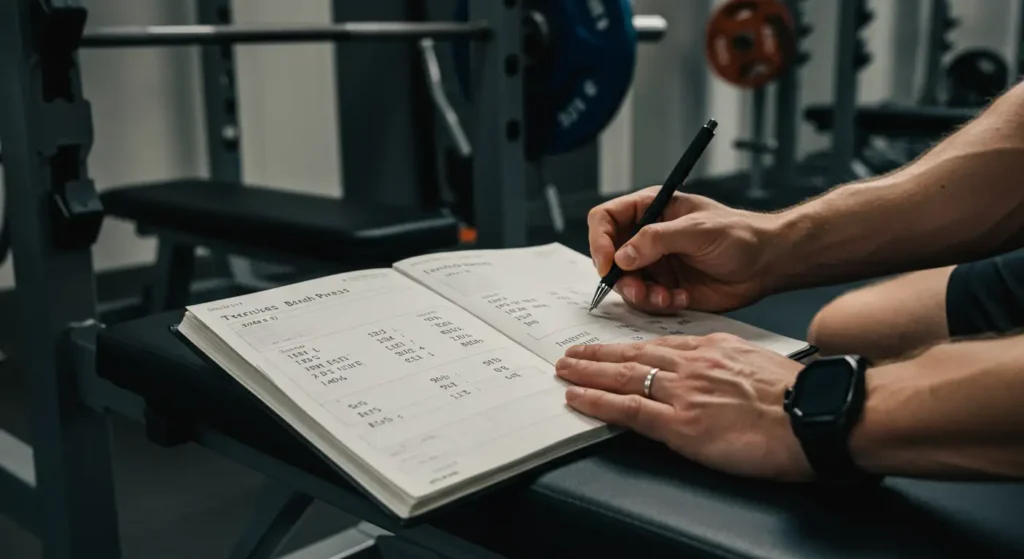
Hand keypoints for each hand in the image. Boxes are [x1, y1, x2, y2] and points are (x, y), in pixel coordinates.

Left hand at [555, 334, 812, 480]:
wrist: (818, 417)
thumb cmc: (801, 399)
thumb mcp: (761, 367)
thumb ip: (731, 366)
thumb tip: (717, 377)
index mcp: (715, 349)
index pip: (660, 345)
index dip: (630, 346)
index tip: (611, 347)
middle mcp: (694, 364)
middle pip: (634, 354)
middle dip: (598, 353)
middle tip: (571, 352)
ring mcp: (685, 392)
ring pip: (624, 375)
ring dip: (588, 371)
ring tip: (564, 370)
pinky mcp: (682, 423)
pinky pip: (629, 408)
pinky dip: (598, 400)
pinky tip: (577, 397)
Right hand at [588, 187, 782, 312]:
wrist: (767, 265)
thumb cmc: (740, 235)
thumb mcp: (697, 230)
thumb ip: (657, 240)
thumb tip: (622, 256)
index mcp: (650, 210)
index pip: (606, 219)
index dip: (599, 241)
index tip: (607, 264)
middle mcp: (647, 237)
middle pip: (609, 256)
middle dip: (620, 277)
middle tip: (638, 290)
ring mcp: (654, 264)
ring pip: (624, 283)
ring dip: (640, 295)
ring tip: (665, 297)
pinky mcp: (664, 288)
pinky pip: (645, 301)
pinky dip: (658, 304)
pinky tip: (681, 298)